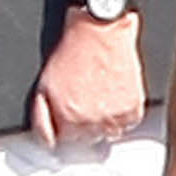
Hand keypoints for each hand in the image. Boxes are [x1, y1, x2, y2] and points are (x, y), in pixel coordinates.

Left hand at [30, 11, 147, 147]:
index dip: (65, 127)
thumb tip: (47, 141)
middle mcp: (90, 122)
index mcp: (66, 118)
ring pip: (108, 135)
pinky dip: (123, 114)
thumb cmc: (73, 53)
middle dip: (84, 124)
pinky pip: (129, 124)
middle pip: (86, 141)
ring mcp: (113, 118)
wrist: (100, 33)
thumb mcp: (44, 85)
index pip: (64, 143)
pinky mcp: (133, 110)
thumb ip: (43, 119)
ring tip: (100, 96)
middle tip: (85, 99)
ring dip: (104, 121)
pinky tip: (114, 95)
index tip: (69, 114)